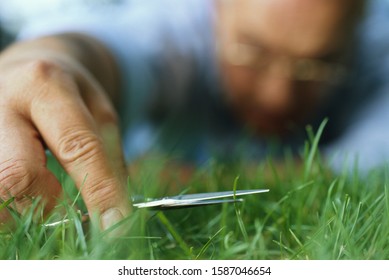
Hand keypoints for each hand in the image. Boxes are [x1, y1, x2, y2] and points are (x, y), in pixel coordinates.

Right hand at [0, 35, 130, 229]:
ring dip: (21, 209)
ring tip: (40, 196)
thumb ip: (108, 157)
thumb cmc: (70, 93)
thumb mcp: (100, 111)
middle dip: (44, 204)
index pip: (77, 147)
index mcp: (46, 86)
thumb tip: (115, 214)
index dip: (100, 192)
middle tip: (61, 204)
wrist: (29, 67)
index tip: (119, 224)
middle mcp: (1, 104)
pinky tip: (23, 194)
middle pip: (15, 175)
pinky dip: (8, 205)